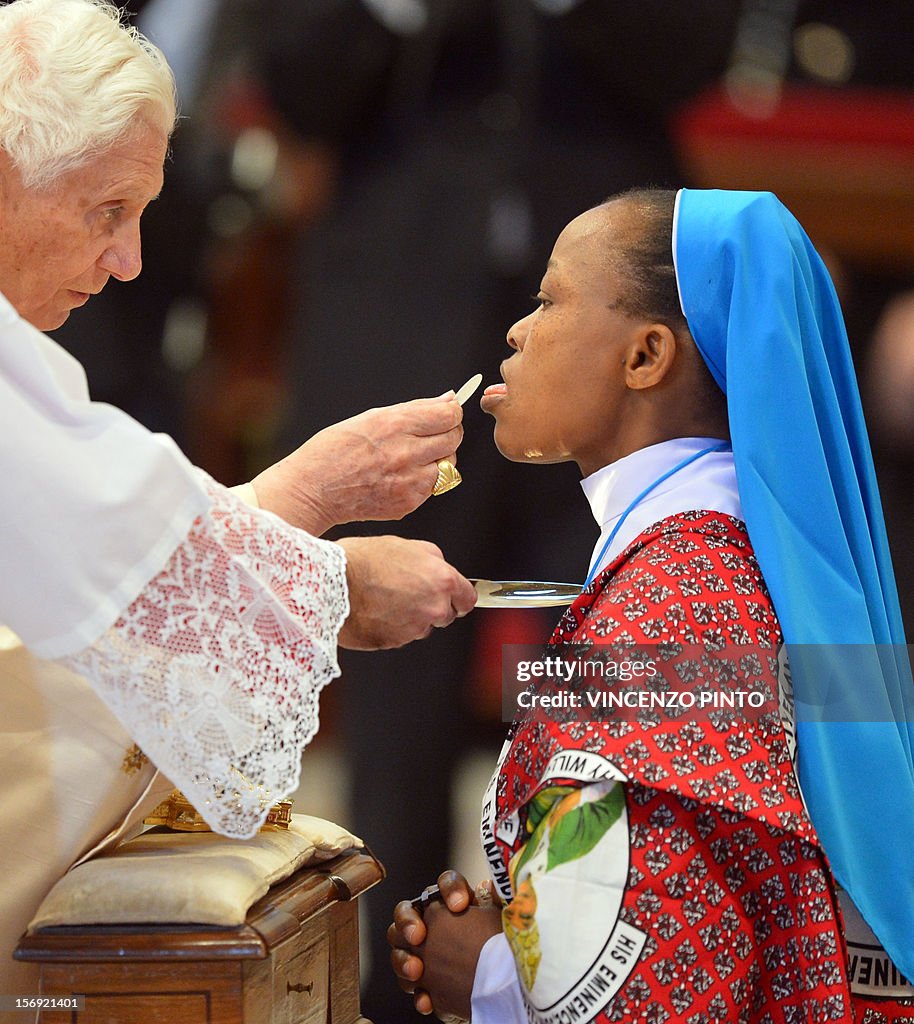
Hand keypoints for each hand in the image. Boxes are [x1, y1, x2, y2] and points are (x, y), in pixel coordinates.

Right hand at [251, 394, 462, 533]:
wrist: (314, 490)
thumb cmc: (336, 449)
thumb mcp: (371, 417)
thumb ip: (414, 409)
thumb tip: (449, 400)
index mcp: (395, 425)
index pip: (449, 415)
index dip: (451, 412)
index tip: (446, 413)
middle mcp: (406, 453)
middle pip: (454, 438)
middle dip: (447, 432)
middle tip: (431, 434)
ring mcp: (409, 481)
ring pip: (449, 464)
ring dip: (439, 457)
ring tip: (413, 456)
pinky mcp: (409, 502)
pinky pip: (433, 486)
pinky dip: (425, 479)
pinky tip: (402, 475)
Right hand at [336, 537, 475, 649]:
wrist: (332, 583)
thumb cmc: (365, 559)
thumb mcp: (406, 545)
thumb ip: (432, 560)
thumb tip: (439, 568)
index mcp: (442, 581)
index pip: (468, 599)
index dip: (459, 597)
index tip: (453, 597)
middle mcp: (434, 608)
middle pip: (446, 615)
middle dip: (432, 607)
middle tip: (407, 592)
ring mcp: (414, 629)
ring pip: (421, 627)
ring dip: (409, 618)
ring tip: (383, 598)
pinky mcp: (393, 642)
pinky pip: (398, 636)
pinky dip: (390, 627)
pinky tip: (373, 610)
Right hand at [389, 871, 502, 1019]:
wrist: (499, 985)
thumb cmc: (497, 946)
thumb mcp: (499, 922)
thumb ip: (495, 901)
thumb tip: (491, 885)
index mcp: (452, 902)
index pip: (444, 884)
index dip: (449, 890)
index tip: (460, 904)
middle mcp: (429, 922)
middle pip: (404, 912)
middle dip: (407, 922)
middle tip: (418, 936)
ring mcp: (420, 951)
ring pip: (398, 949)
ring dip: (403, 960)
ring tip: (417, 970)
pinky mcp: (423, 982)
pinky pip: (410, 986)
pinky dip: (418, 994)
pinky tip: (427, 1000)